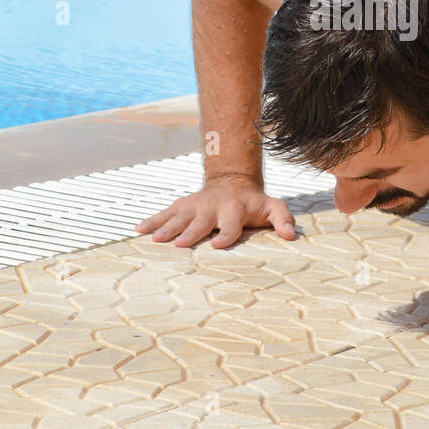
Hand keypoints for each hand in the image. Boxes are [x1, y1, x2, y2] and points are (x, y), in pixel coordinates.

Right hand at [134, 178, 295, 248]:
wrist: (232, 182)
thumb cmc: (253, 202)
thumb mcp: (273, 207)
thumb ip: (283, 219)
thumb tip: (291, 235)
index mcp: (234, 209)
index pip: (231, 224)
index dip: (226, 235)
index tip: (218, 245)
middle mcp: (212, 206)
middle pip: (201, 222)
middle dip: (191, 232)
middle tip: (179, 243)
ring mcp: (195, 205)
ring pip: (179, 217)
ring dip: (167, 227)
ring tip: (155, 239)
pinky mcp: (182, 205)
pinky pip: (165, 213)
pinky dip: (152, 220)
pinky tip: (138, 230)